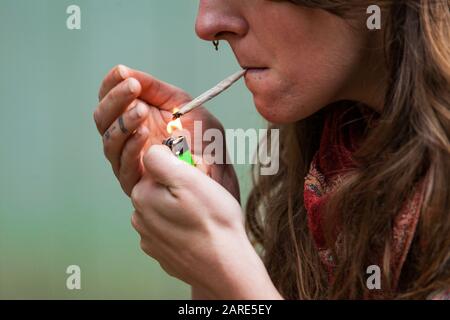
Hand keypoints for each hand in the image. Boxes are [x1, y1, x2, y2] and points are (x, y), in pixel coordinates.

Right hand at [93, 65, 239, 199]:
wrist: (219, 170)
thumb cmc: (203, 139)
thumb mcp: (182, 104)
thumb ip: (155, 89)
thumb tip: (126, 72)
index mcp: (136, 119)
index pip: (111, 100)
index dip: (112, 85)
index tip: (121, 73)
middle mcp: (127, 139)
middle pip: (103, 119)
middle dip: (116, 100)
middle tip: (132, 88)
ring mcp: (129, 160)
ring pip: (110, 141)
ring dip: (123, 122)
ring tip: (141, 110)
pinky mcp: (136, 182)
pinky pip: (125, 164)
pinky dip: (132, 147)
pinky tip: (143, 132)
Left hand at [131, 145, 281, 298]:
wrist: (225, 267)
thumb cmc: (213, 222)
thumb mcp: (189, 179)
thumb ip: (161, 159)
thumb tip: (152, 151)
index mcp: (143, 195)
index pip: (157, 165)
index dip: (180, 167)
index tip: (195, 179)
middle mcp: (140, 217)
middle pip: (160, 187)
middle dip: (179, 187)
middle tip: (203, 198)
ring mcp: (149, 238)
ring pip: (165, 207)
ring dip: (180, 208)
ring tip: (202, 217)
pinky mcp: (161, 252)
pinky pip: (170, 228)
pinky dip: (182, 227)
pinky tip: (197, 233)